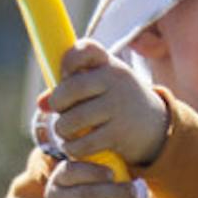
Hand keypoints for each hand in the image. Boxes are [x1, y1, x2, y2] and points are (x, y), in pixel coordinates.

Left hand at [39, 39, 168, 167]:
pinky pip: (83, 143)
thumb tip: (42, 103)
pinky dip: (74, 148)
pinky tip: (76, 146)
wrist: (156, 126)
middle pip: (71, 88)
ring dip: (63, 129)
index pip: (85, 49)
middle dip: (58, 103)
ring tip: (67, 131)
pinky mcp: (119, 132)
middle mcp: (115, 81)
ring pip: (73, 119)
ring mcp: (118, 106)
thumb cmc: (118, 102)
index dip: (68, 61)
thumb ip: (70, 89)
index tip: (66, 75)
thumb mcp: (101, 87)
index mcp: (109, 65)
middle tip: (61, 111)